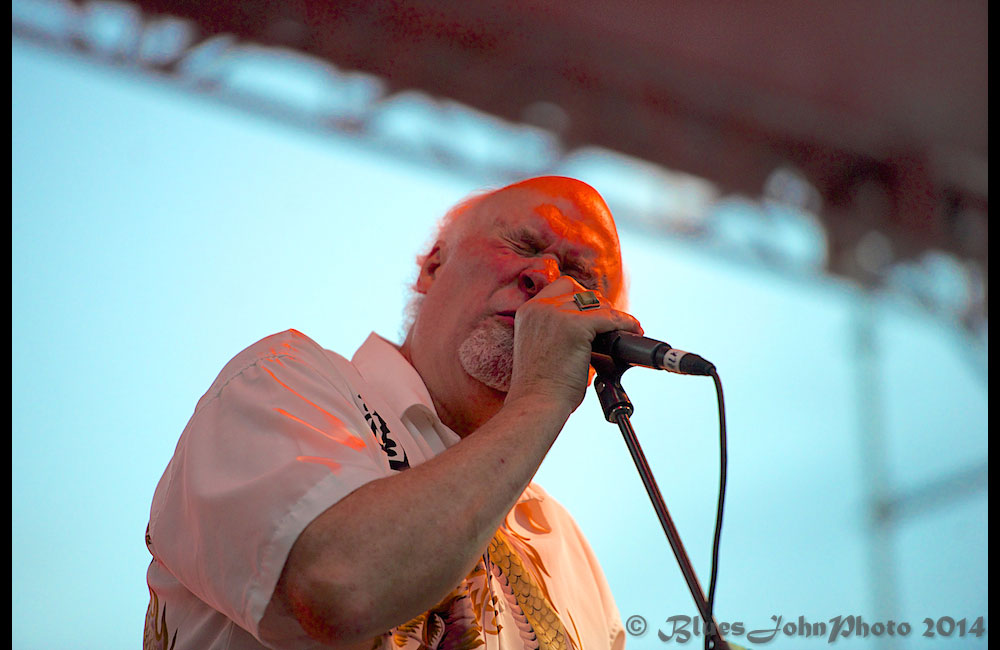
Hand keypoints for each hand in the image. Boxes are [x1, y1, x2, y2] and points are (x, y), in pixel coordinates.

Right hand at [506, 276, 641, 412]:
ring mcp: (556, 314)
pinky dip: (625, 323)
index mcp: (528, 311)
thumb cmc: (540, 386)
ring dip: (611, 315)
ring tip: (623, 329)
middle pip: (580, 291)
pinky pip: (610, 318)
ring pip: (597, 303)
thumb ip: (555, 330)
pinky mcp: (576, 325)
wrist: (536, 403)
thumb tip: (588, 328)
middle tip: (608, 326)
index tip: (593, 313)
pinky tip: (633, 331)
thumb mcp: (540, 347)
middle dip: (597, 306)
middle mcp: (539, 307)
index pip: (561, 287)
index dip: (580, 297)